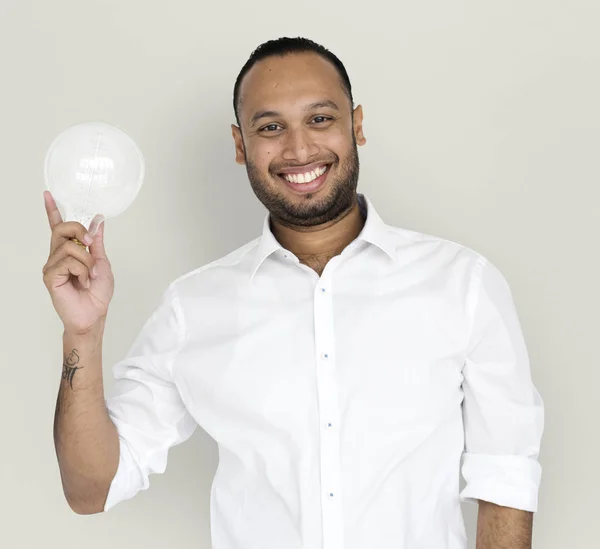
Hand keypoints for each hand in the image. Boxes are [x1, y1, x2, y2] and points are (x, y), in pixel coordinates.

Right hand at [42, 191, 113, 334]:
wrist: (94, 314)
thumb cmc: (97, 292)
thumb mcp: (102, 262)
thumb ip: (97, 242)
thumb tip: (98, 221)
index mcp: (70, 250)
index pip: (58, 226)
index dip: (52, 210)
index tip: (48, 194)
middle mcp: (57, 255)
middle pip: (62, 228)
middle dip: (79, 231)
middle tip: (91, 244)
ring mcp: (52, 264)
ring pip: (69, 246)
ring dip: (87, 260)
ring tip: (89, 276)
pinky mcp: (50, 275)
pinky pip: (67, 261)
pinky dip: (81, 270)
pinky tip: (81, 282)